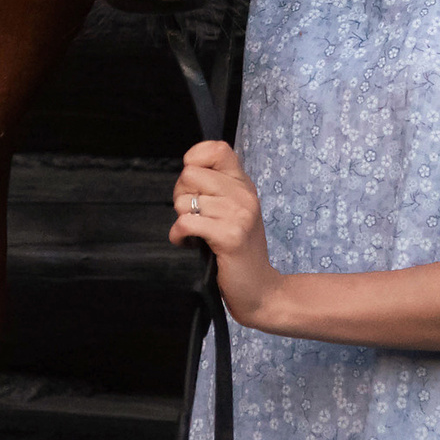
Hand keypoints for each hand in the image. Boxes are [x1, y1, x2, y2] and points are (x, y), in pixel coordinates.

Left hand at [167, 141, 284, 328]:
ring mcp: (239, 215)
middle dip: (182, 196)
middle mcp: (244, 195)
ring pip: (185, 201)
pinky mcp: (230, 236)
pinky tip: (190, 243)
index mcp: (244, 185)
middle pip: (190, 174)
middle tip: (194, 216)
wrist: (260, 290)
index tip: (193, 182)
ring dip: (181, 221)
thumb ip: (216, 189)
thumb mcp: (233, 212)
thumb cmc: (240, 252)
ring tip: (197, 234)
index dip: (196, 158)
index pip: (218, 149)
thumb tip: (187, 172)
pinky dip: (180, 235)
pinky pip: (187, 223)